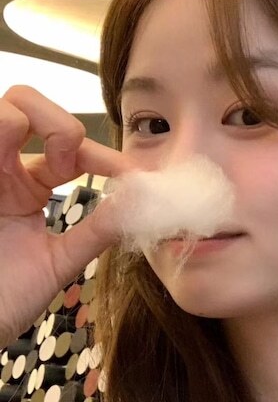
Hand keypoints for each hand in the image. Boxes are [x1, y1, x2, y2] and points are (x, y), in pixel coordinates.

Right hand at [0, 85, 131, 347]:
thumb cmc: (2, 299)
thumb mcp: (57, 262)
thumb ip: (96, 231)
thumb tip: (140, 203)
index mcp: (24, 186)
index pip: (68, 147)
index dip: (101, 153)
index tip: (129, 173)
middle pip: (24, 102)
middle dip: (57, 122)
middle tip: (69, 162)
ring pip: (3, 110)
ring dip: (28, 122)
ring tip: (46, 164)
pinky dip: (2, 133)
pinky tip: (9, 160)